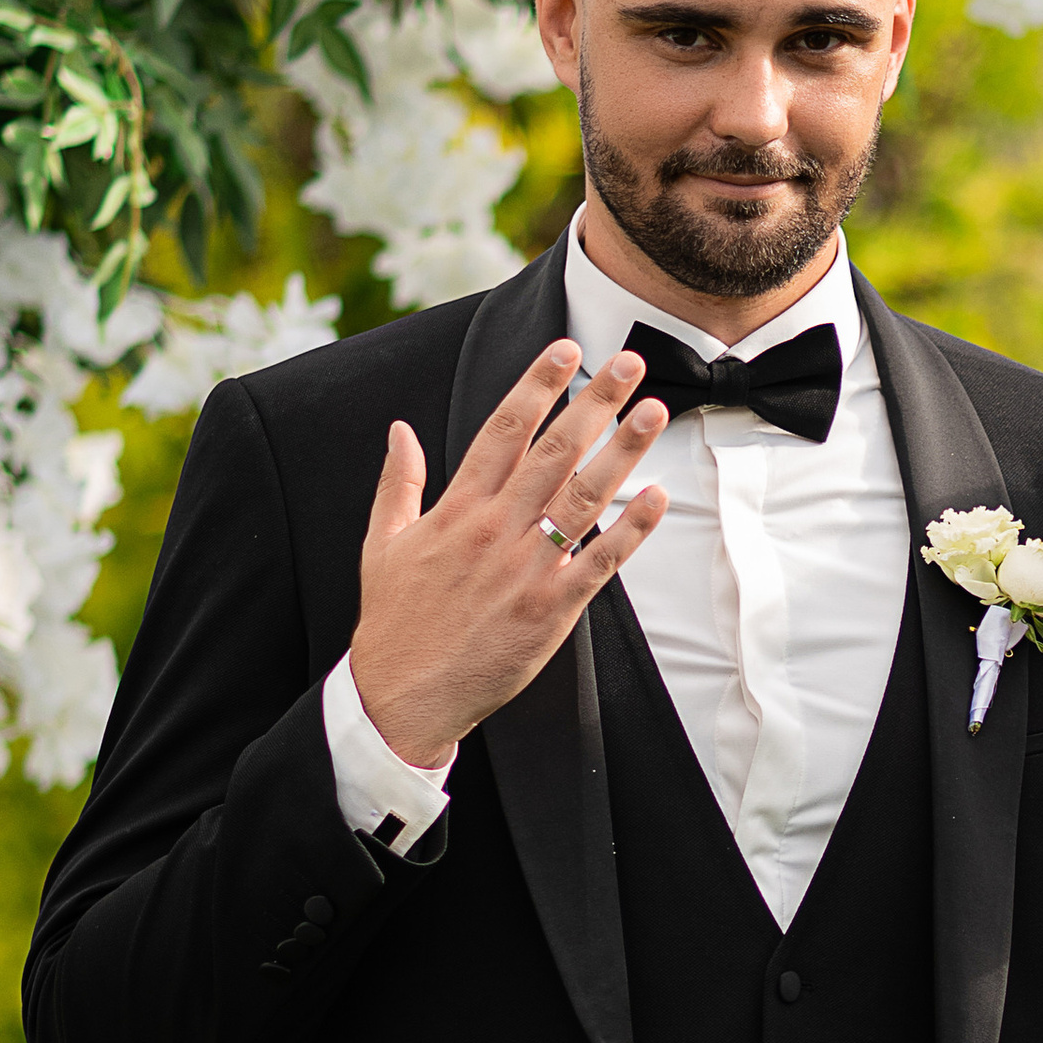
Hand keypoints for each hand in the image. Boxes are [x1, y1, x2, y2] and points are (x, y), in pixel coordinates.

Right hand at [350, 344, 668, 767]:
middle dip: (594, 402)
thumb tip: (399, 429)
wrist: (404, 693)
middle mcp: (495, 529)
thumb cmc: (395, 619)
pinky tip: (657, 497)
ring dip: (621, 452)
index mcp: (457, 508)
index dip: (538, 385)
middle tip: (629, 362)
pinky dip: (629, 530)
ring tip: (653, 411)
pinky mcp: (550, 610)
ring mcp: (525, 569)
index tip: (567, 349)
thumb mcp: (384, 542)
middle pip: (553, 451)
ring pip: (582, 497)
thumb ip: (398, 481)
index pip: (503, 430)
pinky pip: (599, 562)